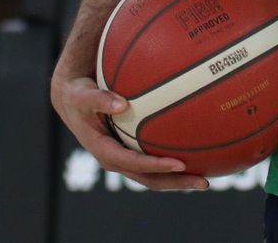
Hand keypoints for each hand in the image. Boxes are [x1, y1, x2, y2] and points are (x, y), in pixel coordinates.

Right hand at [50, 74, 209, 191]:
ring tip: (206, 176)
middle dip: (176, 182)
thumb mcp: (82, 96)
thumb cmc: (78, 95)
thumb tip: (123, 104)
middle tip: (203, 181)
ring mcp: (124, 157)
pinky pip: (154, 160)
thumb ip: (99, 99)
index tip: (179, 164)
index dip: (155, 166)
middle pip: (149, 179)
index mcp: (104, 151)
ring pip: (154, 175)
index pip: (133, 164)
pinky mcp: (131, 150)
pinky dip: (173, 161)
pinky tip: (195, 153)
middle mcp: (116, 159)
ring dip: (179, 178)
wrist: (71, 99)